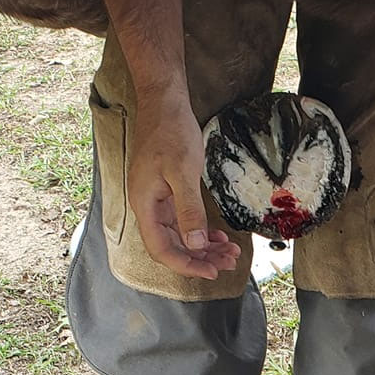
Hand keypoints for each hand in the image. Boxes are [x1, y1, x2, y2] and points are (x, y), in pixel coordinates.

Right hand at [127, 92, 239, 279]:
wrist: (164, 102)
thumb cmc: (171, 131)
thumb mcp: (183, 170)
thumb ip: (188, 209)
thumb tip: (194, 244)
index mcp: (145, 205)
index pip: (161, 249)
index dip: (186, 265)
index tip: (211, 272)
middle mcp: (148, 207)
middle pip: (171, 246)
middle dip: (200, 258)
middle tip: (228, 263)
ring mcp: (156, 200)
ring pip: (179, 235)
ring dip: (203, 247)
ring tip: (229, 252)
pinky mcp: (167, 192)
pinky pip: (182, 221)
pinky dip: (200, 230)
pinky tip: (217, 235)